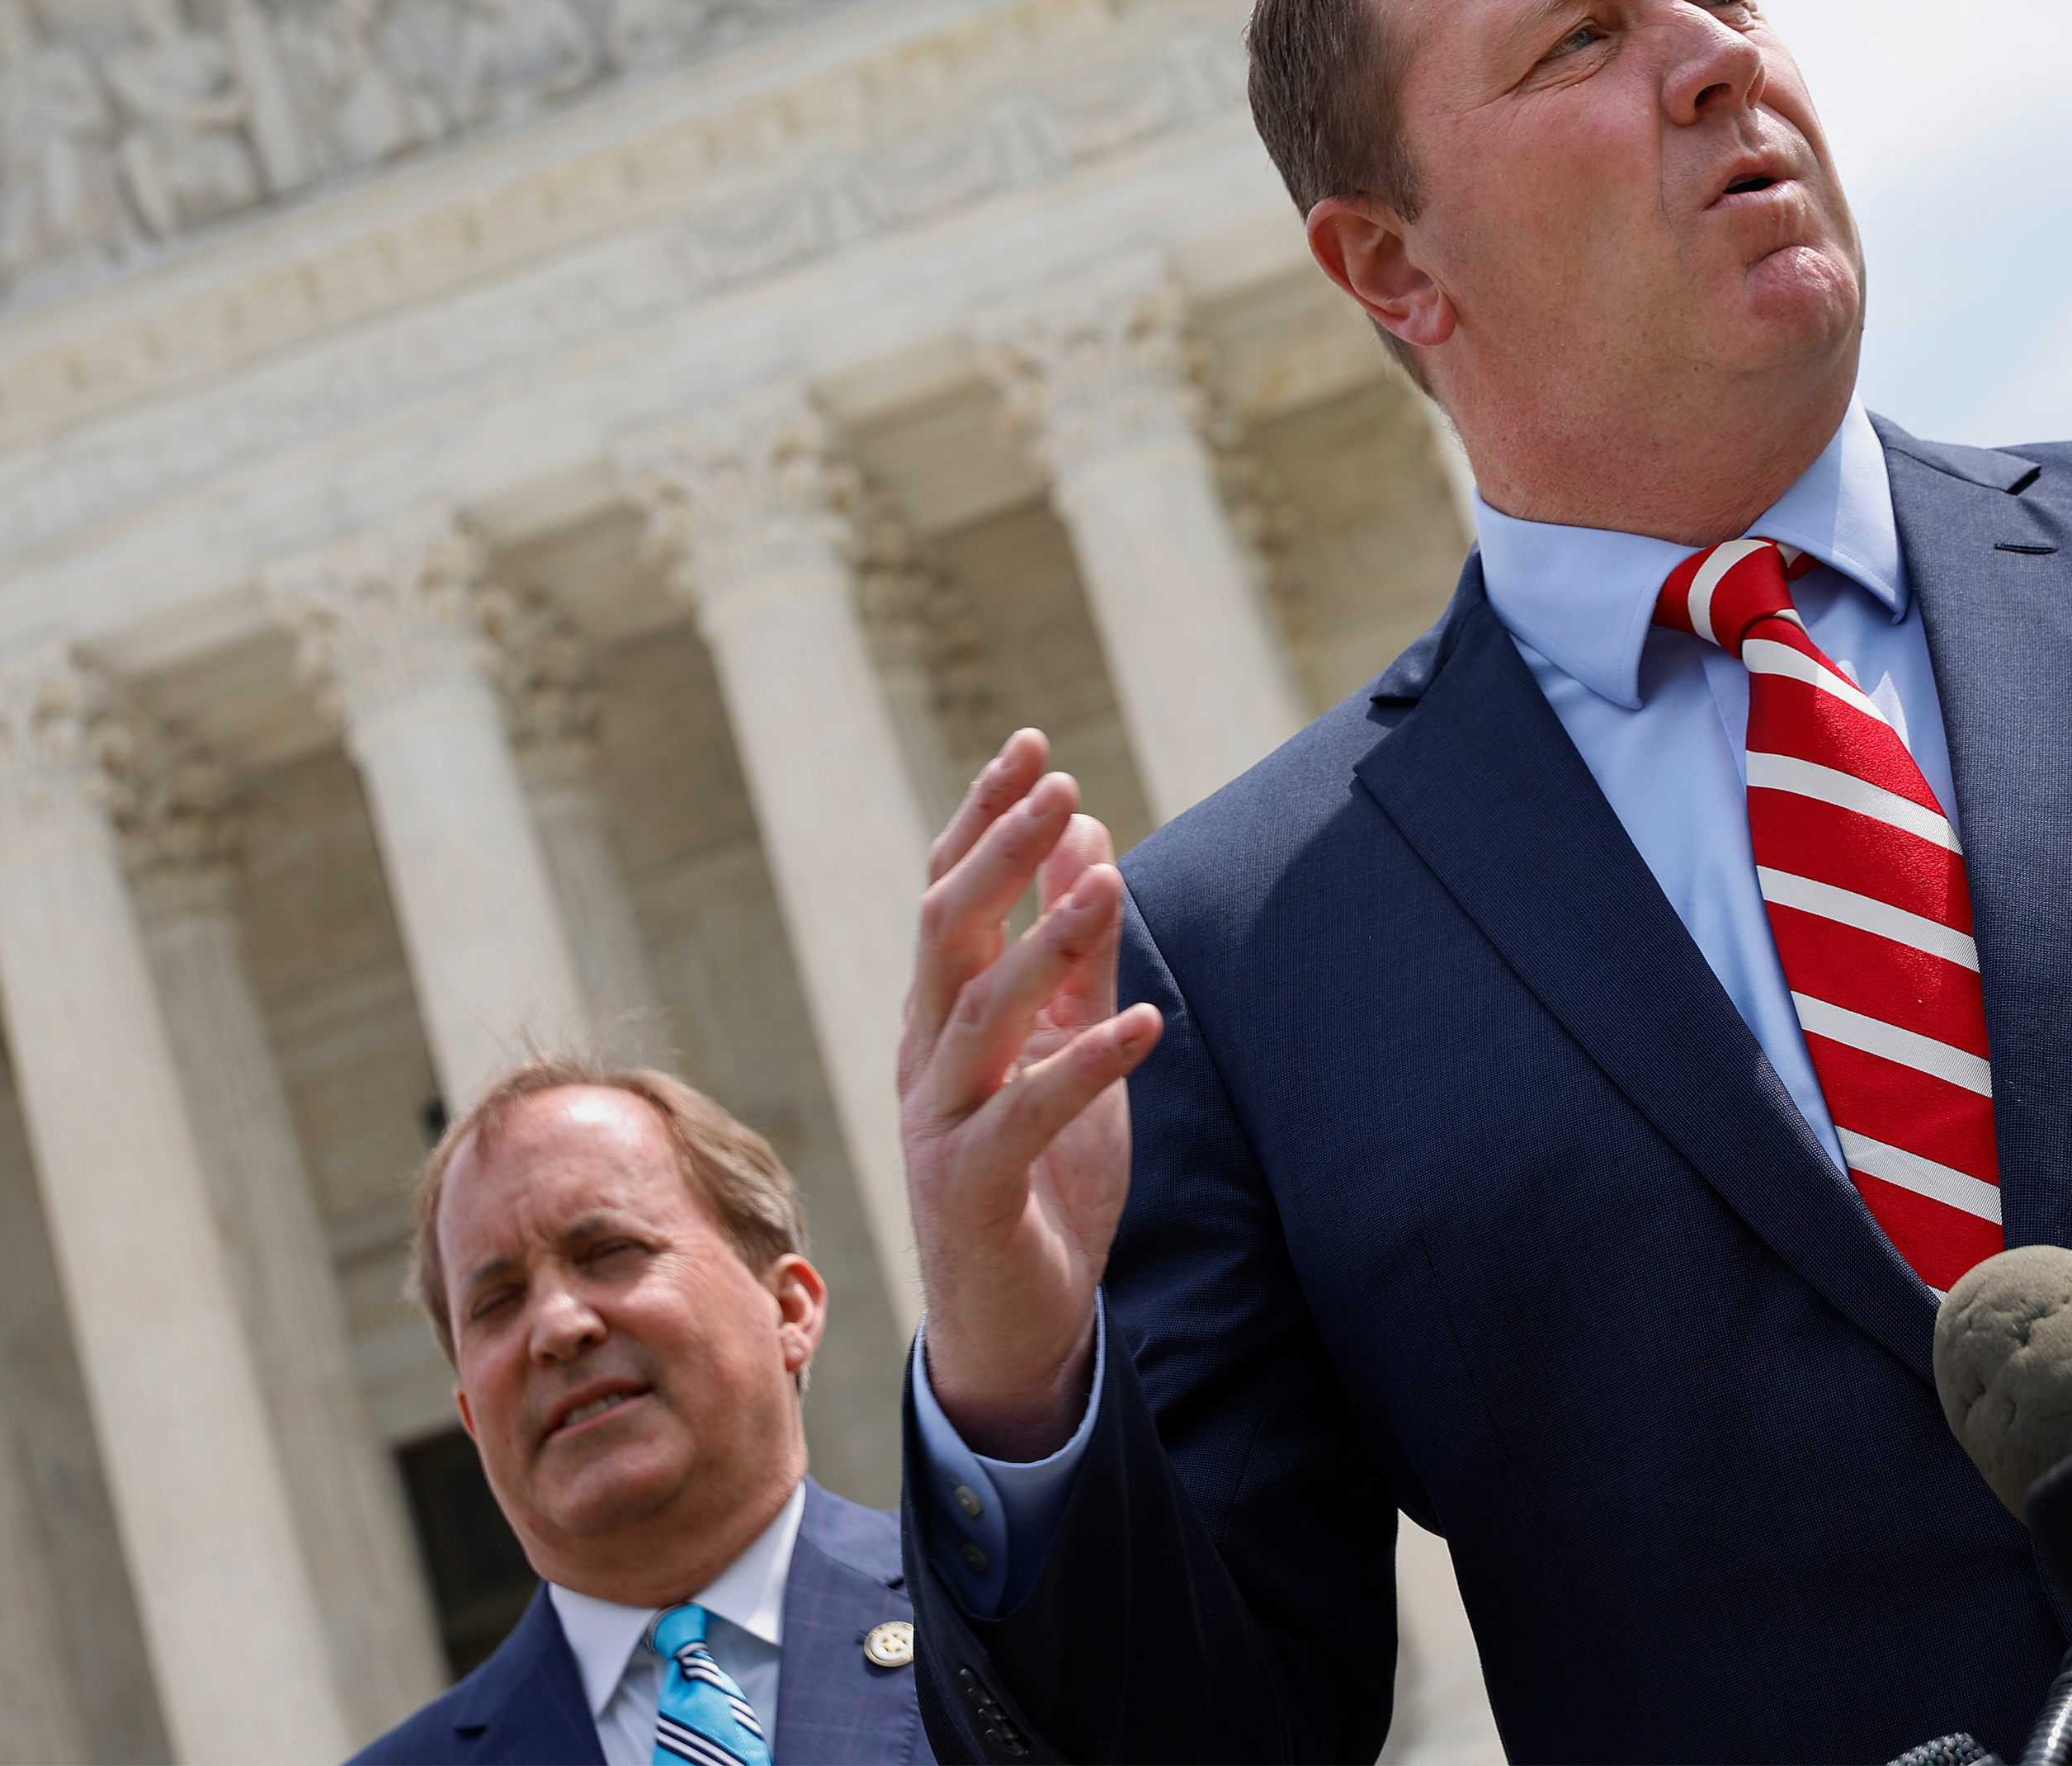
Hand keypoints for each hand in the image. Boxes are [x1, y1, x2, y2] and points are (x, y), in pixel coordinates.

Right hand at [898, 730, 1160, 1459]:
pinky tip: (1146, 1024)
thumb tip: (1086, 837)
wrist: (1015, 1325)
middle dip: (1000, 852)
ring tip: (1106, 879)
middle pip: (946, 932)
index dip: (983, 819)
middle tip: (1056, 781)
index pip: (949, 897)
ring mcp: (939, 1123)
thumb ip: (1077, 953)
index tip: (1030, 746)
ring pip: (979, 1014)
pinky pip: (1026, 1116)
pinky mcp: (971, 1188)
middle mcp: (925, 1058)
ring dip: (1044, 941)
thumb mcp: (1069, 1047)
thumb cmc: (1044, 1179)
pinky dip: (1086, 1065)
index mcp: (940, 1017)